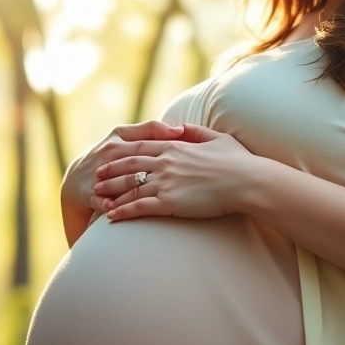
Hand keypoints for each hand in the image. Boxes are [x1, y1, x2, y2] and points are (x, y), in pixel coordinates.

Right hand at [62, 120, 187, 213]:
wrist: (78, 176)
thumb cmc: (112, 155)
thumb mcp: (126, 137)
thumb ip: (152, 131)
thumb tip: (181, 130)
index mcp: (121, 137)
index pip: (146, 137)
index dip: (166, 139)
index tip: (184, 144)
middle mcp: (109, 152)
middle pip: (134, 160)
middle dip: (156, 168)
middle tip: (179, 175)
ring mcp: (99, 173)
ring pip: (119, 180)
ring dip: (133, 188)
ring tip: (153, 195)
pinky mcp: (90, 192)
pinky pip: (101, 200)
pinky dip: (109, 204)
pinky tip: (118, 209)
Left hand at [94, 124, 258, 220]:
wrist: (247, 181)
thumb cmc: (239, 161)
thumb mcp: (217, 138)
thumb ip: (195, 131)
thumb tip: (180, 127)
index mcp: (175, 147)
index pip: (140, 149)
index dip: (121, 155)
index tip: (110, 159)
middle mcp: (166, 162)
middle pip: (129, 167)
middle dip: (110, 173)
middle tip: (96, 179)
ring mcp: (166, 182)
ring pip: (130, 188)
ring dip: (111, 193)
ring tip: (97, 198)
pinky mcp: (170, 201)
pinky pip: (139, 207)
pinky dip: (123, 211)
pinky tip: (112, 217)